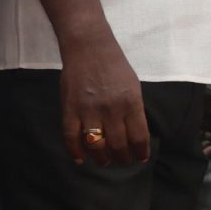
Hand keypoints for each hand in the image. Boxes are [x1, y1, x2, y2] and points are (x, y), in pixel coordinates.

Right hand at [60, 37, 148, 165]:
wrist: (89, 48)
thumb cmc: (115, 67)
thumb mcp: (134, 87)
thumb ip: (134, 111)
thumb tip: (135, 136)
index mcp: (131, 103)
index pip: (139, 137)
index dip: (140, 152)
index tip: (140, 158)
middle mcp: (112, 109)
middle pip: (118, 145)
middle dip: (122, 158)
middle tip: (122, 160)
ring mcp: (89, 110)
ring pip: (96, 145)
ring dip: (102, 158)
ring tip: (105, 161)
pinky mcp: (70, 108)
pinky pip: (71, 137)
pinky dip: (76, 151)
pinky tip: (81, 159)